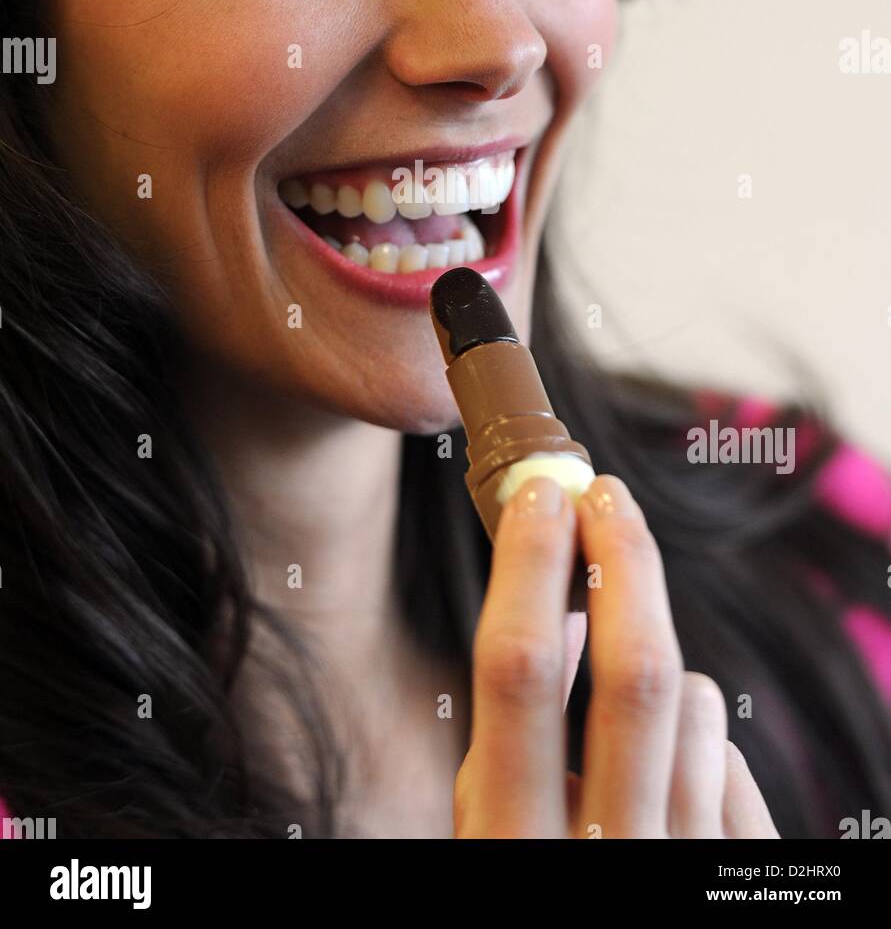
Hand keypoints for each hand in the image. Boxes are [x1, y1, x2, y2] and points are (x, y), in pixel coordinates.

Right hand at [454, 473, 779, 837]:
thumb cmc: (535, 880)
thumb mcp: (490, 837)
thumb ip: (509, 742)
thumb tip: (560, 611)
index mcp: (512, 843)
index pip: (522, 670)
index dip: (530, 566)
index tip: (539, 495)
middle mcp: (607, 854)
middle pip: (637, 671)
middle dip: (623, 557)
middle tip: (607, 494)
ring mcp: (682, 861)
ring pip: (694, 704)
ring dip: (661, 675)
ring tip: (624, 719)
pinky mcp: (735, 868)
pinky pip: (729, 761)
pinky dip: (695, 746)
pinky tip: (666, 788)